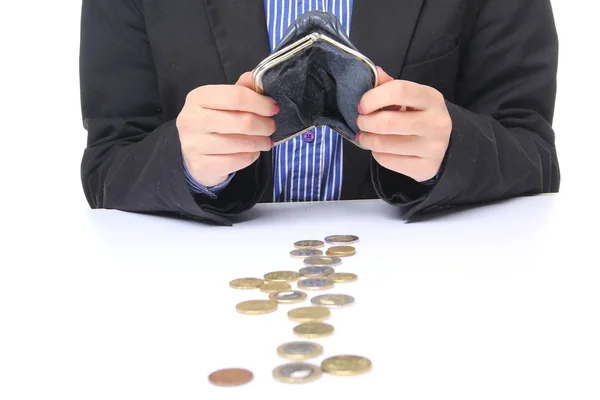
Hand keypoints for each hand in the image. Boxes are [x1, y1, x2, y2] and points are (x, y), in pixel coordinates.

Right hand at [176, 72, 277, 186]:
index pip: (236, 96)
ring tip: (266, 141)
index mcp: (197, 98)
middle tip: (271, 127)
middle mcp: (191, 120)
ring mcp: (193, 145)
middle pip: (242, 121)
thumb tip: (257, 78)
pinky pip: (237, 161)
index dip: (261, 103)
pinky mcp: (201, 166)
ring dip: (261, 142)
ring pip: (242, 143)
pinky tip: (252, 152)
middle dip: (264, 125)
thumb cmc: (213, 124)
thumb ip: (241, 89)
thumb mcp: (223, 102)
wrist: (194, 155)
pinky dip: (251, 156)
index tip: (273, 108)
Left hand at [356, 67, 451, 181]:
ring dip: (367, 140)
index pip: (399, 91)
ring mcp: (432, 148)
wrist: (443, 147)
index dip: (373, 97)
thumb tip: (374, 73)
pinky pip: (387, 161)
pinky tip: (381, 149)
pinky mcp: (425, 168)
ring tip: (366, 136)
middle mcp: (436, 123)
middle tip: (361, 122)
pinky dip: (376, 154)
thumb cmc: (419, 117)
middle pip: (386, 122)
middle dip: (365, 122)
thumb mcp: (410, 98)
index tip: (362, 106)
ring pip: (383, 145)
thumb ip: (390, 85)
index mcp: (431, 98)